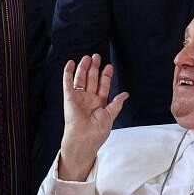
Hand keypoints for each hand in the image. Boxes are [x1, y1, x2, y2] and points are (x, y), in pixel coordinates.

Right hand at [58, 55, 127, 180]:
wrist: (84, 138)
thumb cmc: (97, 131)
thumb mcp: (110, 116)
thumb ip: (117, 103)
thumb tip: (126, 94)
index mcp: (99, 103)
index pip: (103, 86)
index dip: (106, 76)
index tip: (109, 66)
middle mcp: (89, 99)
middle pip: (92, 79)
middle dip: (95, 68)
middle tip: (97, 56)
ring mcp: (79, 97)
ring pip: (81, 79)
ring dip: (84, 68)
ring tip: (87, 57)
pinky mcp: (69, 97)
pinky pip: (68, 83)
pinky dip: (68, 73)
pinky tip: (71, 63)